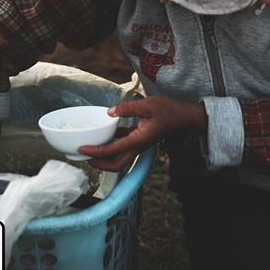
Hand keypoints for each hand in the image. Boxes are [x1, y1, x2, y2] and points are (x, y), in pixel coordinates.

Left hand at [79, 96, 206, 171]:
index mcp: (139, 140)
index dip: (96, 152)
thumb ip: (127, 109)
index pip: (113, 151)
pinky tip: (107, 133)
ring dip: (105, 156)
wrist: (186, 118)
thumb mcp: (148, 105)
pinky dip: (114, 144)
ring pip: (120, 158)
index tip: (83, 149)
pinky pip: (124, 146)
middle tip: (84, 156)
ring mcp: (140, 144)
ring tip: (92, 148)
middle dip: (99, 164)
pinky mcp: (141, 139)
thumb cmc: (170, 111)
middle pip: (116, 165)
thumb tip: (109, 112)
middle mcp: (138, 146)